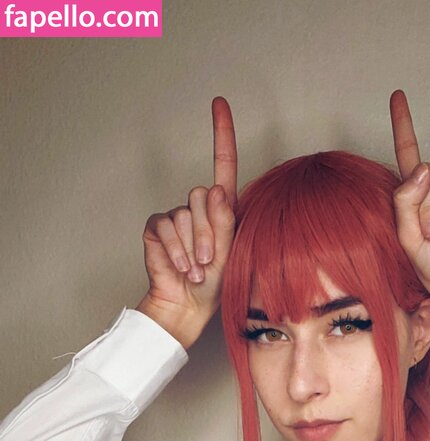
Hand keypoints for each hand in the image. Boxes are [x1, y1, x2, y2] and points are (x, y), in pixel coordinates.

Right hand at [136, 97, 237, 348]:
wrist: (187, 307)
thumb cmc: (215, 285)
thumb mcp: (230, 253)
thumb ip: (225, 221)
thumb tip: (216, 190)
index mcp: (222, 209)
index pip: (224, 164)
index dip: (222, 133)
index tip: (219, 103)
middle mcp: (198, 208)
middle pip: (203, 197)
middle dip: (208, 233)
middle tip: (209, 262)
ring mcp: (176, 217)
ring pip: (185, 215)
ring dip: (193, 247)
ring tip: (196, 270)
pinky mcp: (157, 227)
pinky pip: (166, 227)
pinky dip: (176, 251)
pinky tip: (181, 267)